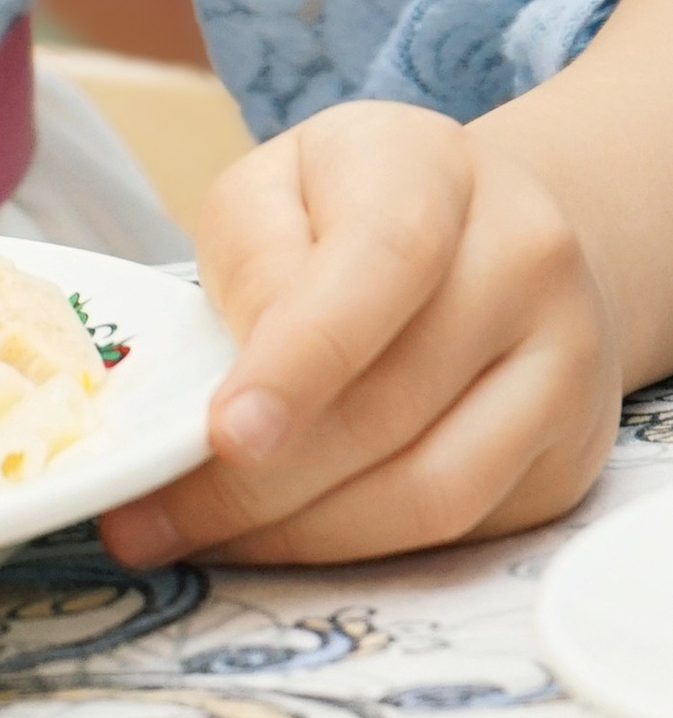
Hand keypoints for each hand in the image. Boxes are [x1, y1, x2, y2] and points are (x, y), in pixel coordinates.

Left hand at [100, 98, 619, 570]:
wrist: (494, 232)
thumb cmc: (350, 206)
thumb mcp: (274, 188)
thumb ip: (250, 261)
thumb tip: (239, 386)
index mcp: (434, 170)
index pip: (380, 265)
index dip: (300, 361)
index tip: (224, 434)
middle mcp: (525, 261)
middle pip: (393, 401)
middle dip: (259, 480)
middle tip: (148, 519)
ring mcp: (566, 364)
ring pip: (433, 488)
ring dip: (300, 534)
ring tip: (199, 539)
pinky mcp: (569, 455)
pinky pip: (459, 529)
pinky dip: (353, 547)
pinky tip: (277, 536)